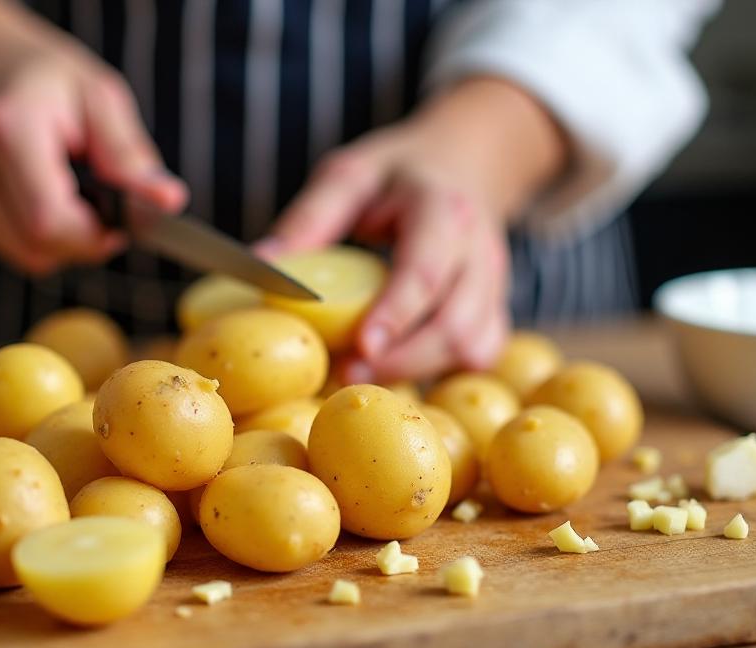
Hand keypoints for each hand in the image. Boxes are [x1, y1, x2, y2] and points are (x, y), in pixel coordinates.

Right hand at [0, 0, 186, 273]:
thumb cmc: (44, 78)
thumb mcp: (100, 98)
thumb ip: (130, 156)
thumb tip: (168, 201)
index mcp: (9, 127)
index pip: (48, 220)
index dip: (92, 236)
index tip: (118, 223)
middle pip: (36, 245)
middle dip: (82, 240)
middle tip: (101, 207)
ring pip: (23, 255)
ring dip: (61, 240)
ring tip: (69, 192)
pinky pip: (7, 247)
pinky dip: (34, 234)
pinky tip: (38, 195)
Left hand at [257, 77, 566, 382]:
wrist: (463, 164)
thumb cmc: (396, 175)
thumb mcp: (349, 175)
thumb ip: (309, 218)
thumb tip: (260, 264)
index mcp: (442, 208)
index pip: (426, 269)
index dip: (396, 312)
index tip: (362, 346)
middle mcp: (477, 248)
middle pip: (454, 321)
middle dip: (402, 358)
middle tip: (346, 373)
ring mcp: (493, 283)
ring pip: (472, 345)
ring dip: (418, 371)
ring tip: (361, 375)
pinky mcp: (494, 308)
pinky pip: (481, 353)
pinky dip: (441, 371)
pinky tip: (398, 370)